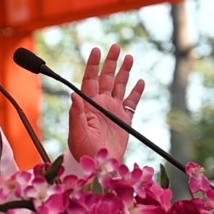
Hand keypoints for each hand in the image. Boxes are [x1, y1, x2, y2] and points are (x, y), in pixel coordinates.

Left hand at [67, 44, 144, 160]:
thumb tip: (74, 94)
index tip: (96, 50)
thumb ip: (76, 114)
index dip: (93, 65)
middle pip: (106, 78)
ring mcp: (113, 111)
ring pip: (119, 86)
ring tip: (129, 57)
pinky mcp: (125, 120)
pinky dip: (136, 92)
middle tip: (116, 47)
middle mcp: (100, 104)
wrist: (100, 167)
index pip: (90, 80)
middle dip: (111, 62)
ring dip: (124, 72)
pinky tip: (140, 82)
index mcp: (88, 105)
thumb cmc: (84, 152)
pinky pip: (132, 103)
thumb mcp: (76, 133)